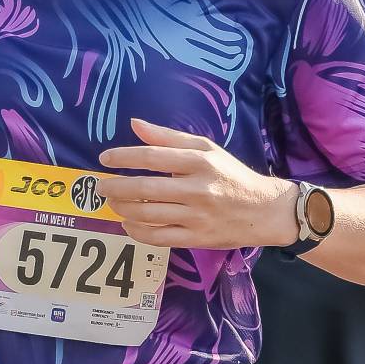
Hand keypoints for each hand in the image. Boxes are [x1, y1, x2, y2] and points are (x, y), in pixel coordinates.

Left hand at [96, 118, 293, 250]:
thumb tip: (134, 124)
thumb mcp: (206, 149)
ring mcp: (197, 217)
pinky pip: (159, 238)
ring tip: (112, 202)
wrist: (264, 210)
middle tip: (101, 186)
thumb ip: (168, 137)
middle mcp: (198, 189)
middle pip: (146, 189)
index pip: (153, 157)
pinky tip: (127, 223)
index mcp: (200, 162)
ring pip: (149, 215)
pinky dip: (137, 231)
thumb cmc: (230, 175)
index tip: (104, 159)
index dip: (124, 157)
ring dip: (123, 208)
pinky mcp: (197, 239)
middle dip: (116, 187)